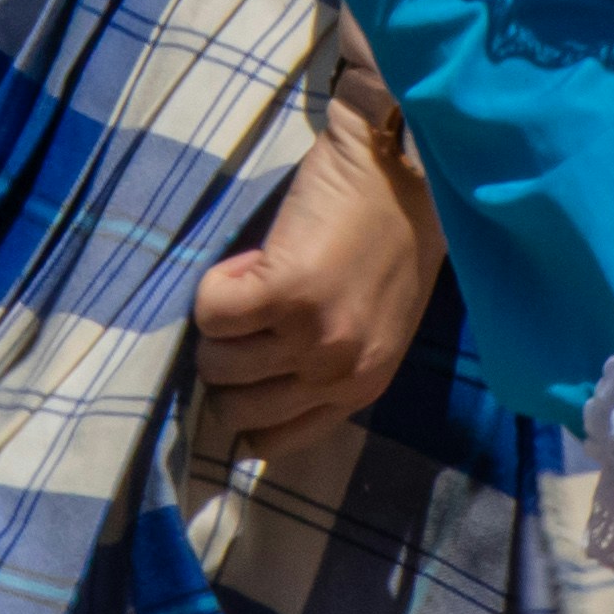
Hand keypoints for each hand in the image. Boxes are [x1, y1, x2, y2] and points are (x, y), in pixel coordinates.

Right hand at [192, 95, 447, 448]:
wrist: (403, 171)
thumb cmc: (388, 238)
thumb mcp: (370, 326)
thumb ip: (323, 366)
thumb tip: (248, 389)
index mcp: (360, 388)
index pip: (270, 442)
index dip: (241, 404)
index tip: (243, 364)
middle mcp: (336, 373)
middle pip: (233, 409)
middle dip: (223, 364)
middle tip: (247, 317)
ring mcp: (311, 335)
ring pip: (215, 361)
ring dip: (219, 321)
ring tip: (254, 280)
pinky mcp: (284, 290)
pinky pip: (211, 312)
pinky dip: (215, 285)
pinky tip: (247, 262)